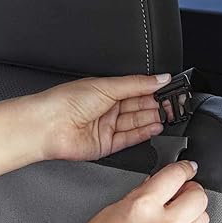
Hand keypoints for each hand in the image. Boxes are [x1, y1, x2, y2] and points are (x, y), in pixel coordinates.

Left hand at [37, 74, 170, 160]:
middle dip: (156, 105)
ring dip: (152, 119)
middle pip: (138, 107)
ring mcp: (107, 127)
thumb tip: (160, 78)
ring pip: (136, 123)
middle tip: (172, 104)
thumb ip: (137, 84)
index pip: (136, 89)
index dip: (153, 89)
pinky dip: (144, 133)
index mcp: (106, 91)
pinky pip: (130, 139)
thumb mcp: (107, 86)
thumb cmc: (66, 102)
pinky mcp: (107, 145)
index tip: (170, 89)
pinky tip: (155, 127)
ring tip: (167, 115)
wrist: (48, 126)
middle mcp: (107, 109)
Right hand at [50, 161, 208, 222]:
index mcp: (142, 207)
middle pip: (199, 198)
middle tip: (183, 192)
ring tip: (178, 214)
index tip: (186, 169)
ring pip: (203, 220)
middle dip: (192, 191)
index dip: (184, 168)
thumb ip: (141, 195)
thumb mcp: (112, 209)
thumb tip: (159, 185)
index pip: (176, 176)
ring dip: (193, 213)